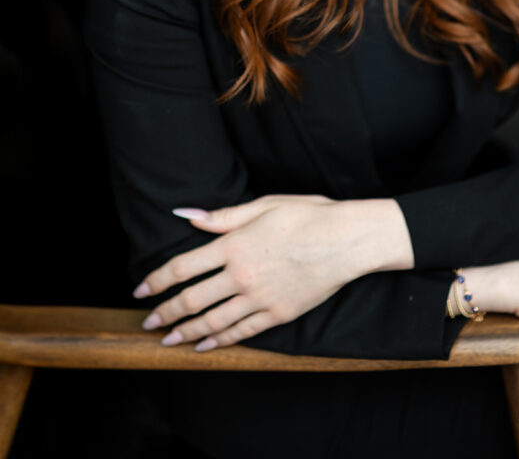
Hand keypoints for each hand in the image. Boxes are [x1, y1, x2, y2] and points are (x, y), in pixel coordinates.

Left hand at [133, 194, 412, 349]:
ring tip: (168, 339)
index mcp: (234, 245)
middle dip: (165, 312)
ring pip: (213, 321)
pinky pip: (243, 331)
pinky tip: (206, 345)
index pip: (182, 267)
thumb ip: (222, 215)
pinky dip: (221, 340)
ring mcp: (260, 298)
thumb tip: (187, 214)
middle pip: (192, 299)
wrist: (347, 239)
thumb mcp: (263, 205)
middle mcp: (241, 275)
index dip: (157, 280)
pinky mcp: (278, 314)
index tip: (140, 289)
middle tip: (147, 322)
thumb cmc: (307, 214)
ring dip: (187, 332)